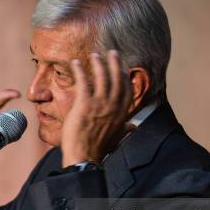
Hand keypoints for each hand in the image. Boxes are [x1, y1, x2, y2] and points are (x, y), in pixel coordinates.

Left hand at [61, 51, 135, 166]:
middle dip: (115, 63)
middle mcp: (113, 106)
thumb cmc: (98, 148)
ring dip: (98, 63)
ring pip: (101, 77)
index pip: (127, 89)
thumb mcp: (116, 137)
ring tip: (94, 55)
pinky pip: (83, 81)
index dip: (124, 77)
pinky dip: (79, 70)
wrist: (84, 156)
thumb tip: (134, 127)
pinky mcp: (84, 103)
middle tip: (112, 53)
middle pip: (117, 78)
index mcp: (122, 113)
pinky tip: (75, 62)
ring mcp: (100, 104)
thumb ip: (125, 129)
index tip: (121, 68)